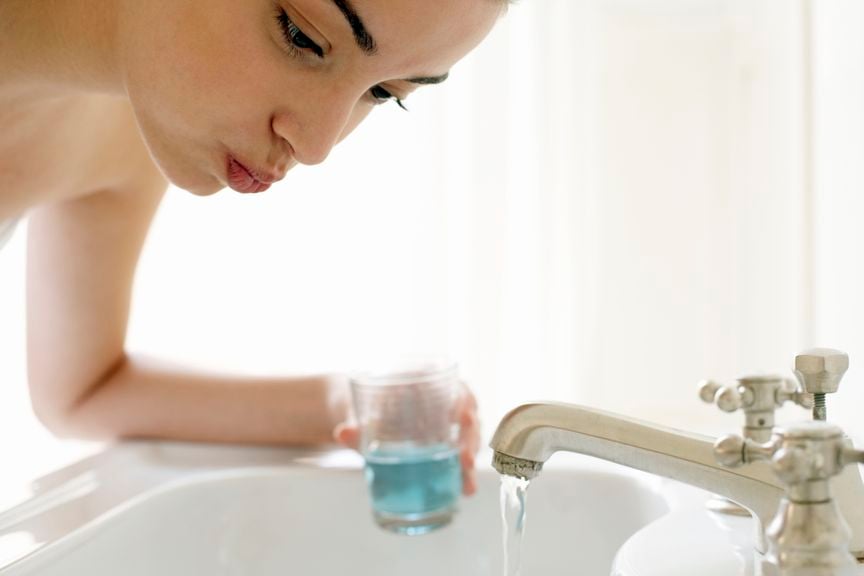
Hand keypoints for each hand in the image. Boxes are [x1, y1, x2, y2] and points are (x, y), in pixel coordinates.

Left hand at [333, 381, 480, 495]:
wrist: (358, 413)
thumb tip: (343, 433)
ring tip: (467, 485)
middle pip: (468, 418)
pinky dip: (462, 473)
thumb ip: (355, 422)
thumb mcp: (359, 410)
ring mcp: (446, 424)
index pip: (456, 388)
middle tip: (466, 460)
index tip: (464, 418)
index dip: (464, 403)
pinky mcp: (442, 445)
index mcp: (429, 381)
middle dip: (470, 440)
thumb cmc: (364, 402)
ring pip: (467, 439)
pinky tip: (464, 489)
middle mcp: (445, 401)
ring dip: (469, 462)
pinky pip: (457, 456)